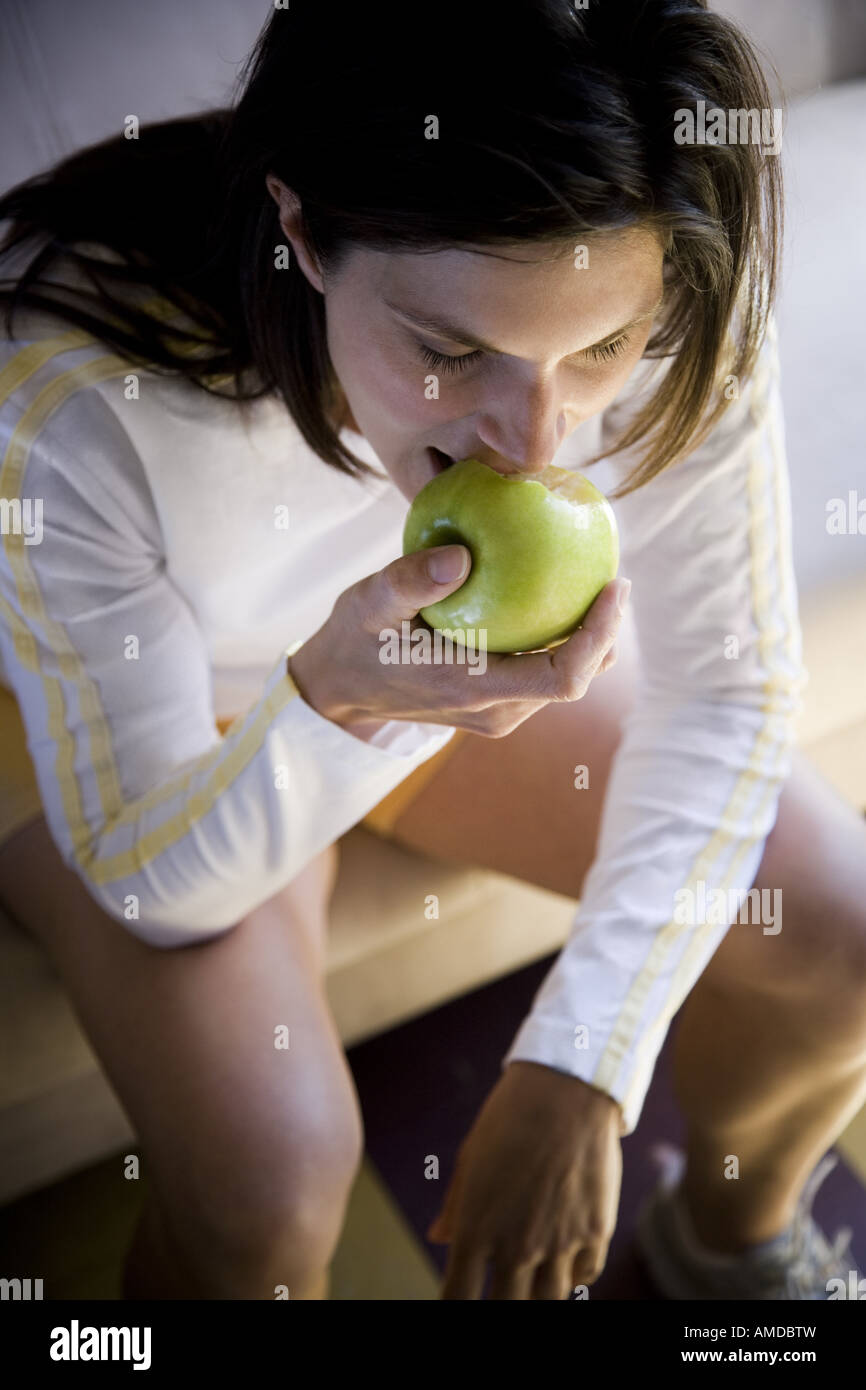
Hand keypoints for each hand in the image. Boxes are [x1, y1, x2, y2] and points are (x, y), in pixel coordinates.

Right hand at [288, 543, 628, 738]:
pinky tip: (556, 595)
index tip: (616, 586)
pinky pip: (543, 672)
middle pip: (579, 678)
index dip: (599, 636)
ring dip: (587, 636)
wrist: (338, 689)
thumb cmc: (353, 641)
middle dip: (606, 631)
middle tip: (614, 573)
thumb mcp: (368, 603)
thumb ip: (410, 582)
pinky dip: (559, 638)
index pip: (562, 677)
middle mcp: (496, 709)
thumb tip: (460, 557)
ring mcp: (498, 711)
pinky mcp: (496, 703)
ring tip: (593, 580)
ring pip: (565, 678)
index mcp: (473, 687)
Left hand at [427, 1060, 622, 1298]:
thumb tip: (438, 1237)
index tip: (462, 1297)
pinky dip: (573, 1273)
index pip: (458, 1297)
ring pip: (549, 1300)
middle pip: (508, 1308)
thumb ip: (455, 1206)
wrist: (565, 1092)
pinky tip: (565, 1258)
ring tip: (534, 1279)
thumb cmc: (509, 1119)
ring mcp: (559, 1243)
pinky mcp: (594, 1232)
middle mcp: (516, 1245)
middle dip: (502, 1303)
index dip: (457, 1305)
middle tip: (504, 1289)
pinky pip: (584, 1275)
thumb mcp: (470, 1159)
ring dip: (539, 1292)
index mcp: (475, 1228)